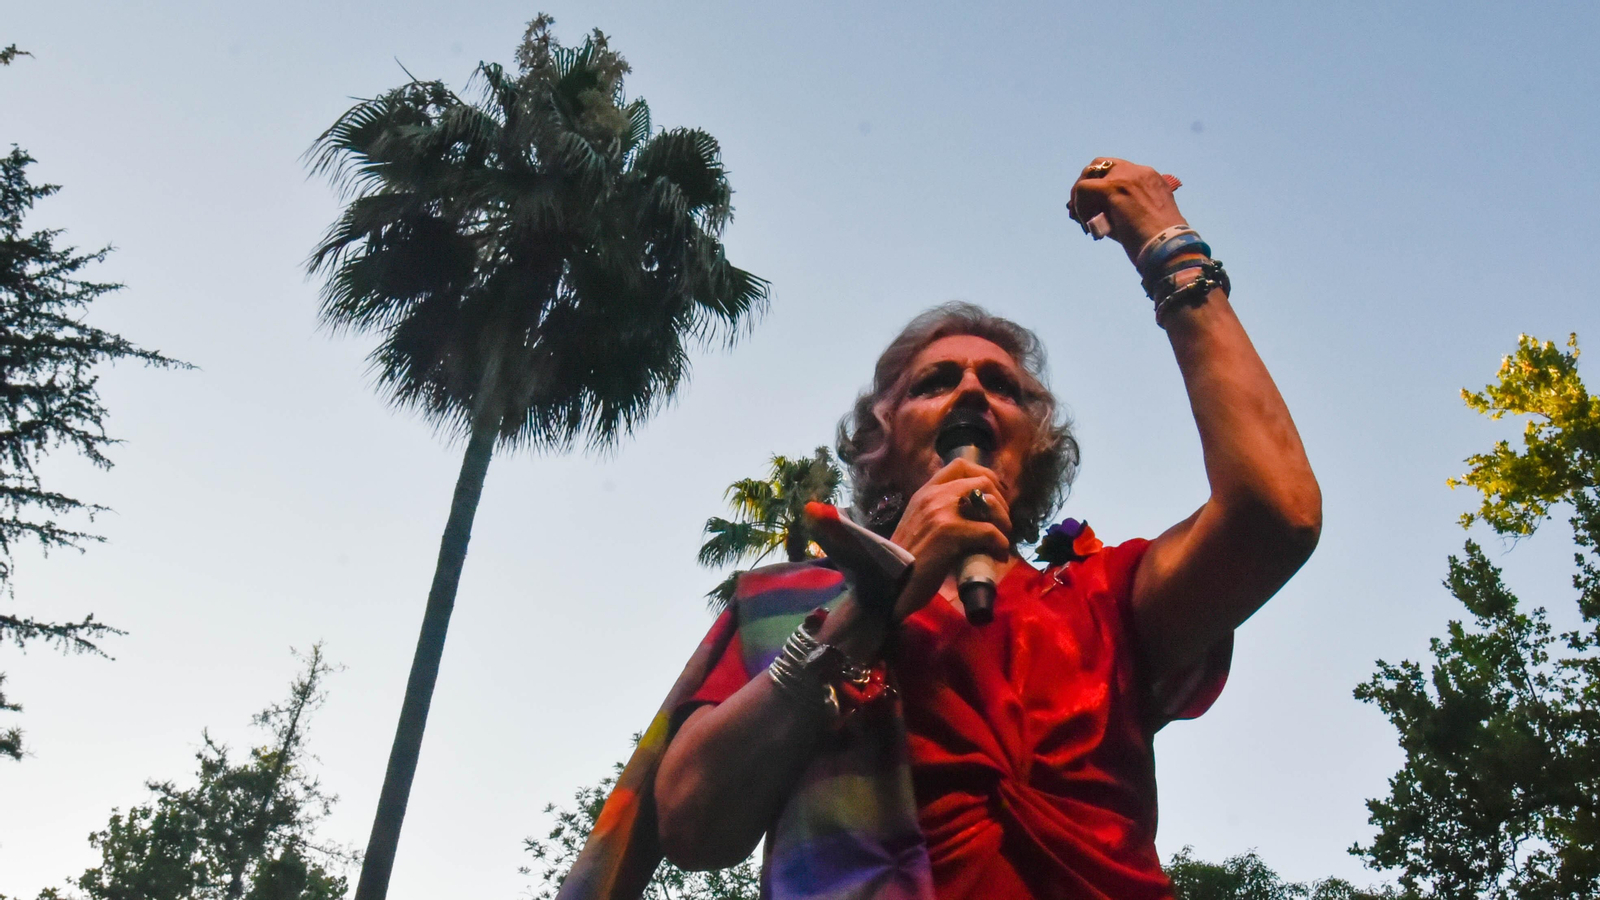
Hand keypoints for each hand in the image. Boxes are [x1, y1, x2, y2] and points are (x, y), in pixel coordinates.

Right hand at [888, 458, 1012, 618]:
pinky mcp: (951, 532)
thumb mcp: (919, 525)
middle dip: (1001, 501)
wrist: (890, 581)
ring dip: (1004, 521)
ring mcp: (942, 511)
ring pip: (990, 502)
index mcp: (925, 492)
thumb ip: (940, 513)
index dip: (985, 475)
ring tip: (1002, 539)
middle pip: (982, 480)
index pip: (960, 465)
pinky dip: (1001, 544)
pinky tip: (998, 556)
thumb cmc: (905, 560)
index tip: (994, 495)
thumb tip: (974, 516)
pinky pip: (990, 532)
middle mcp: (934, 495)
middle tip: (1002, 522)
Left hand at [1069, 157, 1185, 263]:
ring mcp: (1127, 177)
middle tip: (1079, 211)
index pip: (1116, 171)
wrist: (1168, 247)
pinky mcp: (1114, 188)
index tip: (1094, 209)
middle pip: (1099, 165)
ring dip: (1080, 198)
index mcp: (1149, 178)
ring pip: (1088, 175)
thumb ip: (1116, 212)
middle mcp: (1138, 172)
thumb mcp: (1138, 220)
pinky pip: (1083, 189)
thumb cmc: (1157, 242)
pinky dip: (1080, 207)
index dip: (1100, 188)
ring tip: (1083, 221)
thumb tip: (1089, 217)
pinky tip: (1088, 226)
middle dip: (1085, 186)